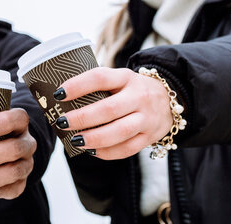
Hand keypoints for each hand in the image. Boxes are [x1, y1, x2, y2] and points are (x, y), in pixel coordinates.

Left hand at [55, 67, 172, 159]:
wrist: (171, 99)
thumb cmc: (132, 89)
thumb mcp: (119, 79)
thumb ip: (97, 87)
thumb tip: (60, 99)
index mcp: (126, 77)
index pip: (100, 78)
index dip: (78, 85)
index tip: (58, 93)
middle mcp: (139, 96)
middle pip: (109, 109)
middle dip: (82, 118)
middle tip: (62, 122)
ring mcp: (146, 118)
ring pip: (120, 131)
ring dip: (94, 138)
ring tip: (76, 140)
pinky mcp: (149, 136)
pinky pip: (127, 148)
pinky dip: (107, 152)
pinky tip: (91, 150)